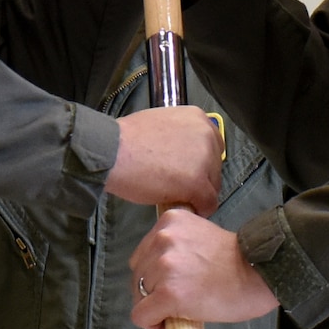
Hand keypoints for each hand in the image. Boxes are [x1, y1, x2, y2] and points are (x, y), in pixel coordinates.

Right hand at [107, 106, 222, 215]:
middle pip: (215, 168)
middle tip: (178, 186)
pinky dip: (197, 209)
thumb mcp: (161, 123)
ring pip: (213, 187)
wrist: (113, 151)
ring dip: (197, 195)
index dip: (201, 163)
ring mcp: (204, 159)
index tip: (187, 171)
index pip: (213, 146)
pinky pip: (208, 204)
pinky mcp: (197, 182)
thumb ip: (180, 136)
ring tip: (175, 196)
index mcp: (198, 118)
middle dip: (200, 179)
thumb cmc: (127, 139)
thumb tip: (184, 156)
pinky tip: (181, 206)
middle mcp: (206, 135)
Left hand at [130, 208, 279, 328]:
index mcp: (169, 221)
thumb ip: (176, 247)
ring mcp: (164, 266)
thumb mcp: (199, 237)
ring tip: (180, 312)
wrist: (260, 273)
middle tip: (177, 302)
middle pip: (138, 275)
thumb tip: (158, 273)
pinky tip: (172, 326)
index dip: (154, 276)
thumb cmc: (237, 260)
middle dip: (152, 292)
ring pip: (138, 297)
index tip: (173, 286)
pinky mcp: (168, 294)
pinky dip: (153, 326)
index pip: (143, 254)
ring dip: (155, 308)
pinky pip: (142, 316)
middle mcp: (162, 239)